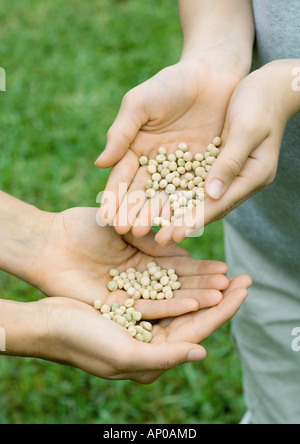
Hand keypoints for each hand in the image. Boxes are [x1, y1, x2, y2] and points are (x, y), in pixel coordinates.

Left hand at [30, 207, 229, 318]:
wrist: (51, 241)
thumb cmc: (83, 227)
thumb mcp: (126, 226)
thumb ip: (153, 240)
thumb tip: (184, 250)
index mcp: (143, 261)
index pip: (180, 269)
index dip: (204, 270)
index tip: (228, 270)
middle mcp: (141, 282)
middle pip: (180, 287)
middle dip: (208, 287)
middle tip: (237, 287)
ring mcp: (130, 296)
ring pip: (169, 300)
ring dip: (196, 299)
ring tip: (224, 297)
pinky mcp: (117, 308)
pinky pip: (148, 308)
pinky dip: (171, 306)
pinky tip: (195, 304)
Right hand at [38, 273, 250, 383]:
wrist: (44, 322)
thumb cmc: (81, 342)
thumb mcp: (124, 354)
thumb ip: (164, 357)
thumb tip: (203, 352)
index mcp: (152, 353)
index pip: (198, 330)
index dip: (223, 311)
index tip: (244, 291)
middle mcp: (150, 334)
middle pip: (193, 311)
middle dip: (218, 294)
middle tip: (244, 278)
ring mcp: (140, 312)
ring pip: (178, 294)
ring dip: (201, 281)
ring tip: (224, 268)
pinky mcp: (128, 293)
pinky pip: (157, 281)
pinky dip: (174, 269)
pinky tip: (189, 259)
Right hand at [96, 59, 240, 236]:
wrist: (212, 73)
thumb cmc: (171, 84)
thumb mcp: (140, 104)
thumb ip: (121, 133)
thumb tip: (99, 163)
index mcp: (137, 151)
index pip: (123, 179)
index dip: (114, 197)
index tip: (106, 217)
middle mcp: (158, 165)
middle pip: (144, 193)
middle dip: (134, 212)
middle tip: (126, 231)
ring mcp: (182, 170)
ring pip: (169, 197)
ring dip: (159, 215)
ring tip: (151, 232)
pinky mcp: (206, 171)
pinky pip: (196, 192)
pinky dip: (188, 207)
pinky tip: (181, 222)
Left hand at [156, 59, 299, 244]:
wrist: (269, 87)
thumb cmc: (260, 102)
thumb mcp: (246, 129)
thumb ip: (230, 162)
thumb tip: (211, 195)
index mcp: (254, 175)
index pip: (220, 203)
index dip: (195, 220)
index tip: (172, 235)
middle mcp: (242, 180)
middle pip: (208, 207)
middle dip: (182, 224)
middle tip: (159, 241)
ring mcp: (232, 173)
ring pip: (200, 198)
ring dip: (178, 212)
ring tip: (155, 226)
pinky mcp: (220, 164)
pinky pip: (197, 181)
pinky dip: (180, 192)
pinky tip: (160, 199)